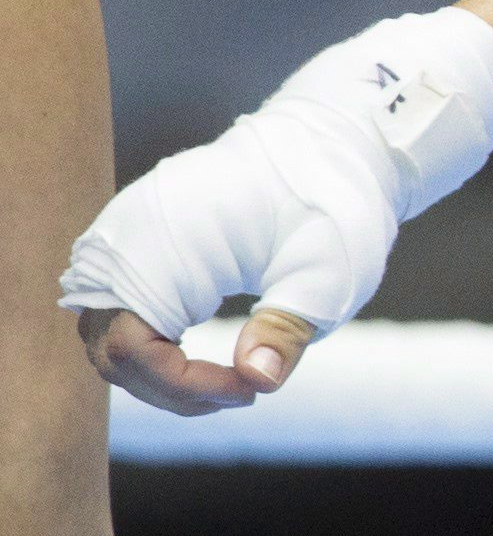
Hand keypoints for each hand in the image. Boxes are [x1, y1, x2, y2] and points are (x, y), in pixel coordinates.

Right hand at [59, 9, 492, 419]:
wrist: (335, 143)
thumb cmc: (332, 201)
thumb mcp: (325, 269)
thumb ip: (287, 328)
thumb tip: (259, 381)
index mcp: (159, 241)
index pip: (134, 350)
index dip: (186, 386)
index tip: (249, 391)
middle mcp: (125, 239)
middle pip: (114, 351)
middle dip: (174, 388)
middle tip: (245, 392)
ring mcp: (128, 239)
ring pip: (116, 337)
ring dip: (163, 373)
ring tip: (232, 383)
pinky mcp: (142, 243)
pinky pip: (129, 312)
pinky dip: (162, 346)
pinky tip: (211, 359)